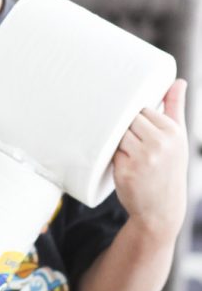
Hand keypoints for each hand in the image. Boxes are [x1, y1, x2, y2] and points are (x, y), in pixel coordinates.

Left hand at [113, 79, 188, 238]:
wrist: (161, 210)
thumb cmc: (169, 169)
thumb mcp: (178, 138)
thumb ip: (175, 108)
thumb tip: (179, 80)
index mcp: (172, 132)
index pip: (142, 110)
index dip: (136, 119)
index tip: (138, 129)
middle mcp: (159, 144)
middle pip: (128, 120)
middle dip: (126, 129)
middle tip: (132, 144)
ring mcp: (142, 158)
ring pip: (117, 134)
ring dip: (119, 142)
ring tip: (130, 155)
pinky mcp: (126, 171)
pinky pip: (111, 151)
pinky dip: (114, 157)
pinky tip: (124, 167)